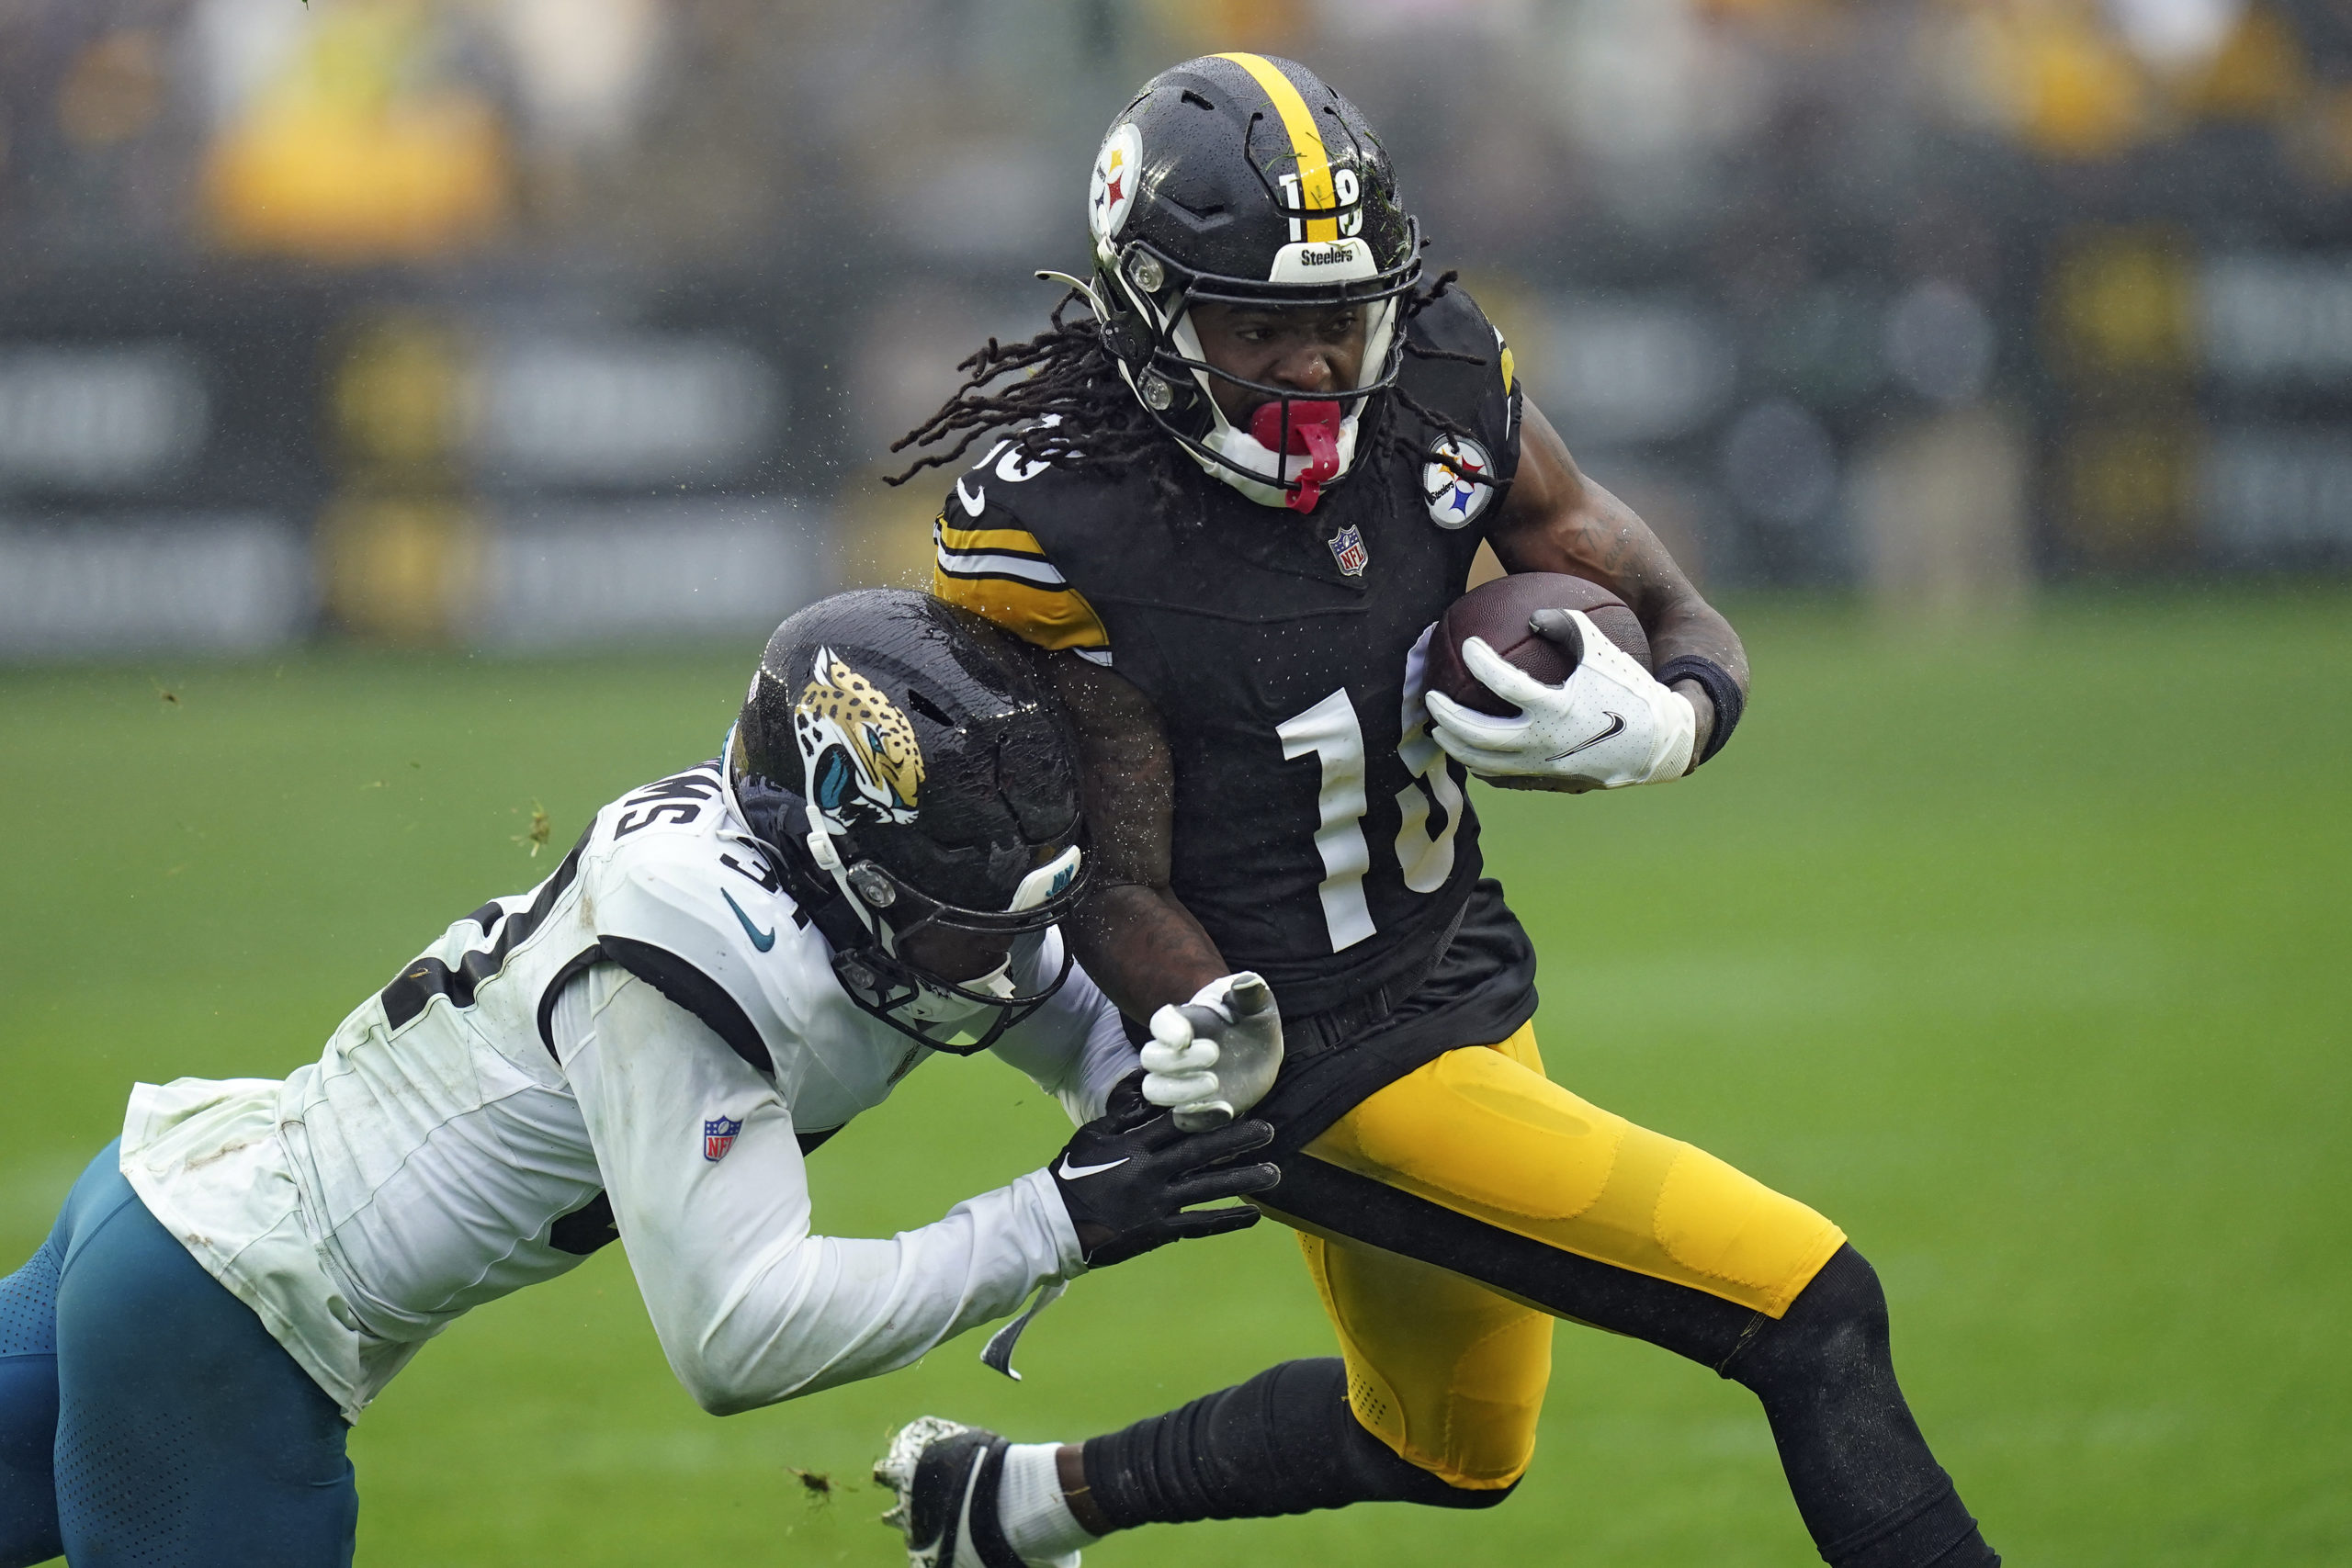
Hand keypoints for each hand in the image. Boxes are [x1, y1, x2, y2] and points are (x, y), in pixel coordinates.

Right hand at [1048, 1073, 1278, 1267]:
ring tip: (1273, 1174)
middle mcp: (1151, 1172)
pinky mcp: (1161, 1229)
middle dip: (1236, 1141)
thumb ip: (1122, 1115)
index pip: (1174, 1125)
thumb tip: (1149, 1091)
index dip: (1205, 1114)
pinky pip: (1199, 1224)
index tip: (1233, 1105)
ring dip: (1242, 1180)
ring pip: (1207, 1189)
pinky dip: (1227, 1220)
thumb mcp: (1092, 1135)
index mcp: (1133, 1146)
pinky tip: (1254, 1215)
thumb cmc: (1073, 1174)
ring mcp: (1158, 1203)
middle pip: (1200, 1153)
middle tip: (1268, 1131)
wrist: (1057, 1224)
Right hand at [1141, 972, 1283, 1130]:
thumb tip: (1247, 983)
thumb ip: (1251, 993)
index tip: (1184, 1036)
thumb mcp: (1256, 1002)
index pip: (1160, 1023)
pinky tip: (1226, 1110)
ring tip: (1215, 1083)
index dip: (1166, 1030)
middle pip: (1150, 1058)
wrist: (1259, 1051)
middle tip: (1214, 1053)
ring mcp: (1181, 1082)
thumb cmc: (1250, 1019)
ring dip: (1179, 1091)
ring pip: (1155, 1090)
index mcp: (1184, 1022)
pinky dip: (1199, 1119)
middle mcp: (1174, 1053)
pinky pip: (1182, 1120)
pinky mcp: (1195, 1108)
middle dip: (1176, 1060)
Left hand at [1424, 609, 1694, 790]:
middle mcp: (1545, 743)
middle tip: (1431, 698)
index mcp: (1557, 707)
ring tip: (1440, 730)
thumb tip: (1532, 615)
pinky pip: (1505, 778)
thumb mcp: (1603, 649)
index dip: (1481, 661)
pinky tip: (1473, 754)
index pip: (1504, 684)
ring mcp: (1544, 768)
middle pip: (1478, 735)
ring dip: (1456, 747)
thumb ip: (1567, 625)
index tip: (1469, 645)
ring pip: (1485, 763)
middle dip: (1447, 715)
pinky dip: (1483, 766)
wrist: (1660, 742)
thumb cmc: (1632, 688)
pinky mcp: (1549, 782)